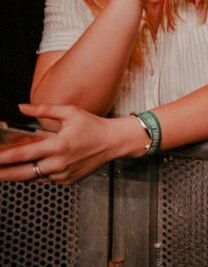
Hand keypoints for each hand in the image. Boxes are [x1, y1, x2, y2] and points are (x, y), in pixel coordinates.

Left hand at [0, 104, 140, 184]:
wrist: (114, 142)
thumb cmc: (94, 126)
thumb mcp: (70, 112)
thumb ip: (44, 109)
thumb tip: (22, 108)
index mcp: (58, 145)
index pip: (23, 154)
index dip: (3, 158)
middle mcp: (59, 163)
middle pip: (21, 173)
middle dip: (3, 173)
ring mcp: (63, 175)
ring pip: (33, 177)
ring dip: (18, 173)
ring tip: (4, 171)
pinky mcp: (67, 181)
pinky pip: (46, 178)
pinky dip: (38, 173)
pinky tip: (36, 165)